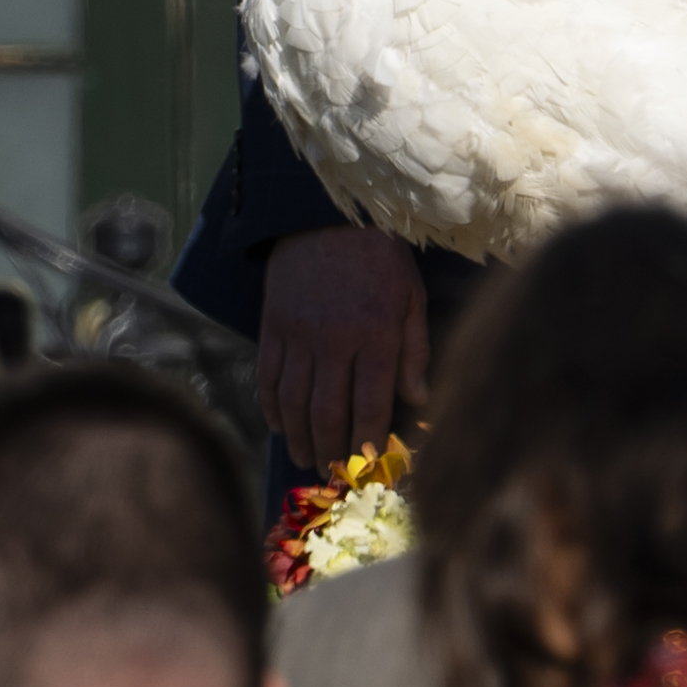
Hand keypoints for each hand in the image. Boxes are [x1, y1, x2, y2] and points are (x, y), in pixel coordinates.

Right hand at [258, 226, 427, 470]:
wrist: (328, 218)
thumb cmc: (381, 259)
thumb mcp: (412, 297)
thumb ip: (415, 351)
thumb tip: (419, 399)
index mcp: (375, 332)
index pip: (370, 400)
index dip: (368, 438)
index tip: (368, 462)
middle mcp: (334, 339)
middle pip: (328, 409)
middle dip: (331, 446)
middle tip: (333, 468)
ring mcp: (298, 334)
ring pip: (294, 401)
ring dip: (299, 436)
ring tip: (306, 458)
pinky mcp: (272, 328)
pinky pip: (268, 379)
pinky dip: (272, 409)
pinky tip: (280, 426)